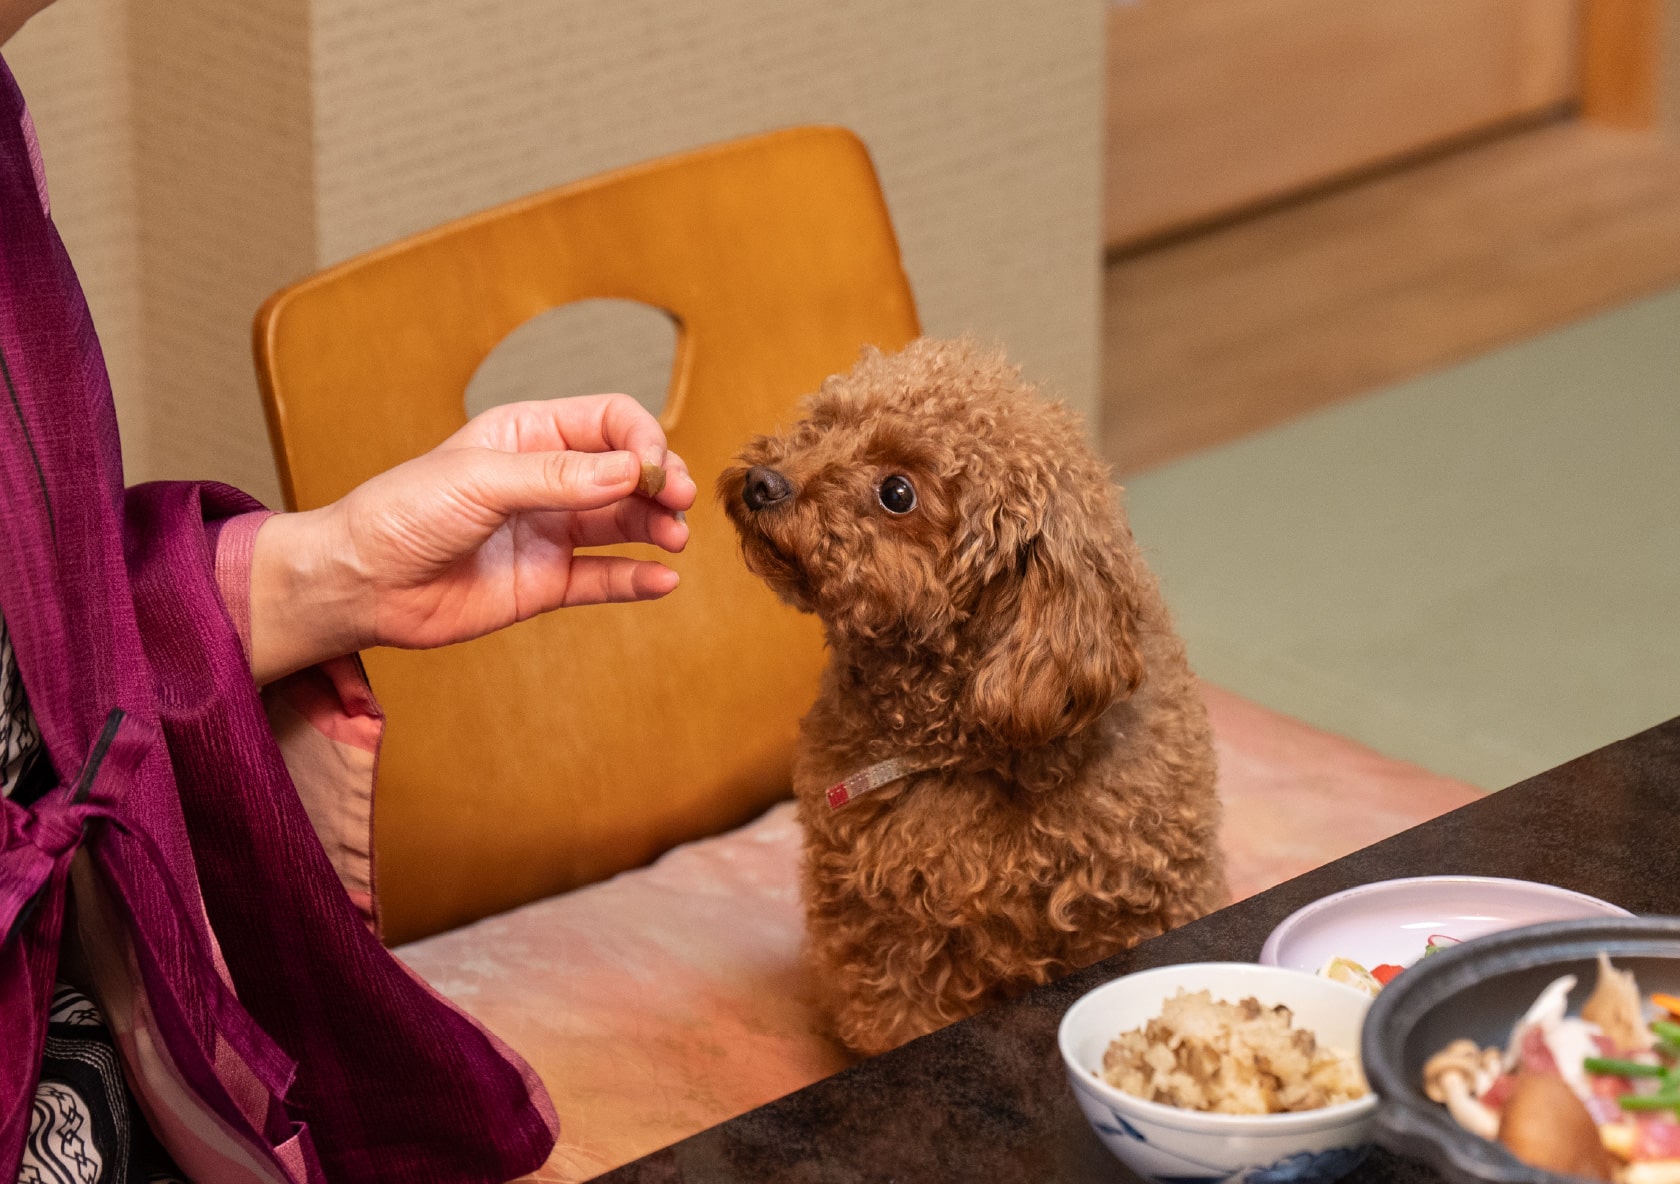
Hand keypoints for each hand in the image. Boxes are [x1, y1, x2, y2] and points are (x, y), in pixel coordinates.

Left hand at [247, 394, 696, 683]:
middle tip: (677, 501)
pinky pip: (606, 577)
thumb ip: (558, 477)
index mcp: (529, 434)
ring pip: (625, 522)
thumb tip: (629, 471)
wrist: (361, 585)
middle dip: (660, 481)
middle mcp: (548, 479)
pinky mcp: (548, 582)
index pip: (609, 421)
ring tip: (673, 539)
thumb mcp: (479, 480)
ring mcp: (551, 531)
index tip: (652, 467)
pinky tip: (662, 579)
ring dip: (657, 527)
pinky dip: (638, 578)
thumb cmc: (401, 514)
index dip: (641, 438)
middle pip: (628, 471)